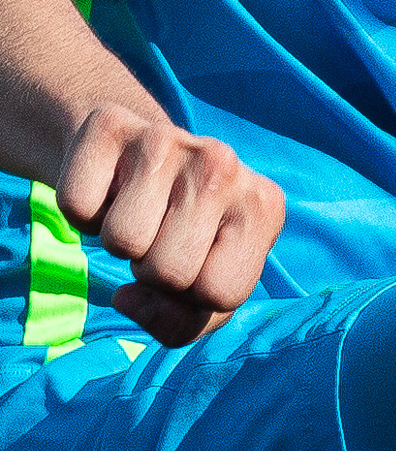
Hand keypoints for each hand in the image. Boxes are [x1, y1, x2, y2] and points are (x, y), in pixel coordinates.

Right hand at [56, 105, 285, 346]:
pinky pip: (77, 207)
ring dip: (118, 242)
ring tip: (138, 213)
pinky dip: (83, 214)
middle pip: (168, 271)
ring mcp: (170, 139)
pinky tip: (110, 191)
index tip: (192, 267)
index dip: (191, 298)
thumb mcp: (203, 289)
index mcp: (264, 206)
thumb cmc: (181, 236)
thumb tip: (127, 300)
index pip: (220, 293)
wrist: (133, 155)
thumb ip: (181, 323)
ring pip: (122, 241)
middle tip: (159, 238)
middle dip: (151, 272)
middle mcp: (227, 165)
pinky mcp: (110, 126)